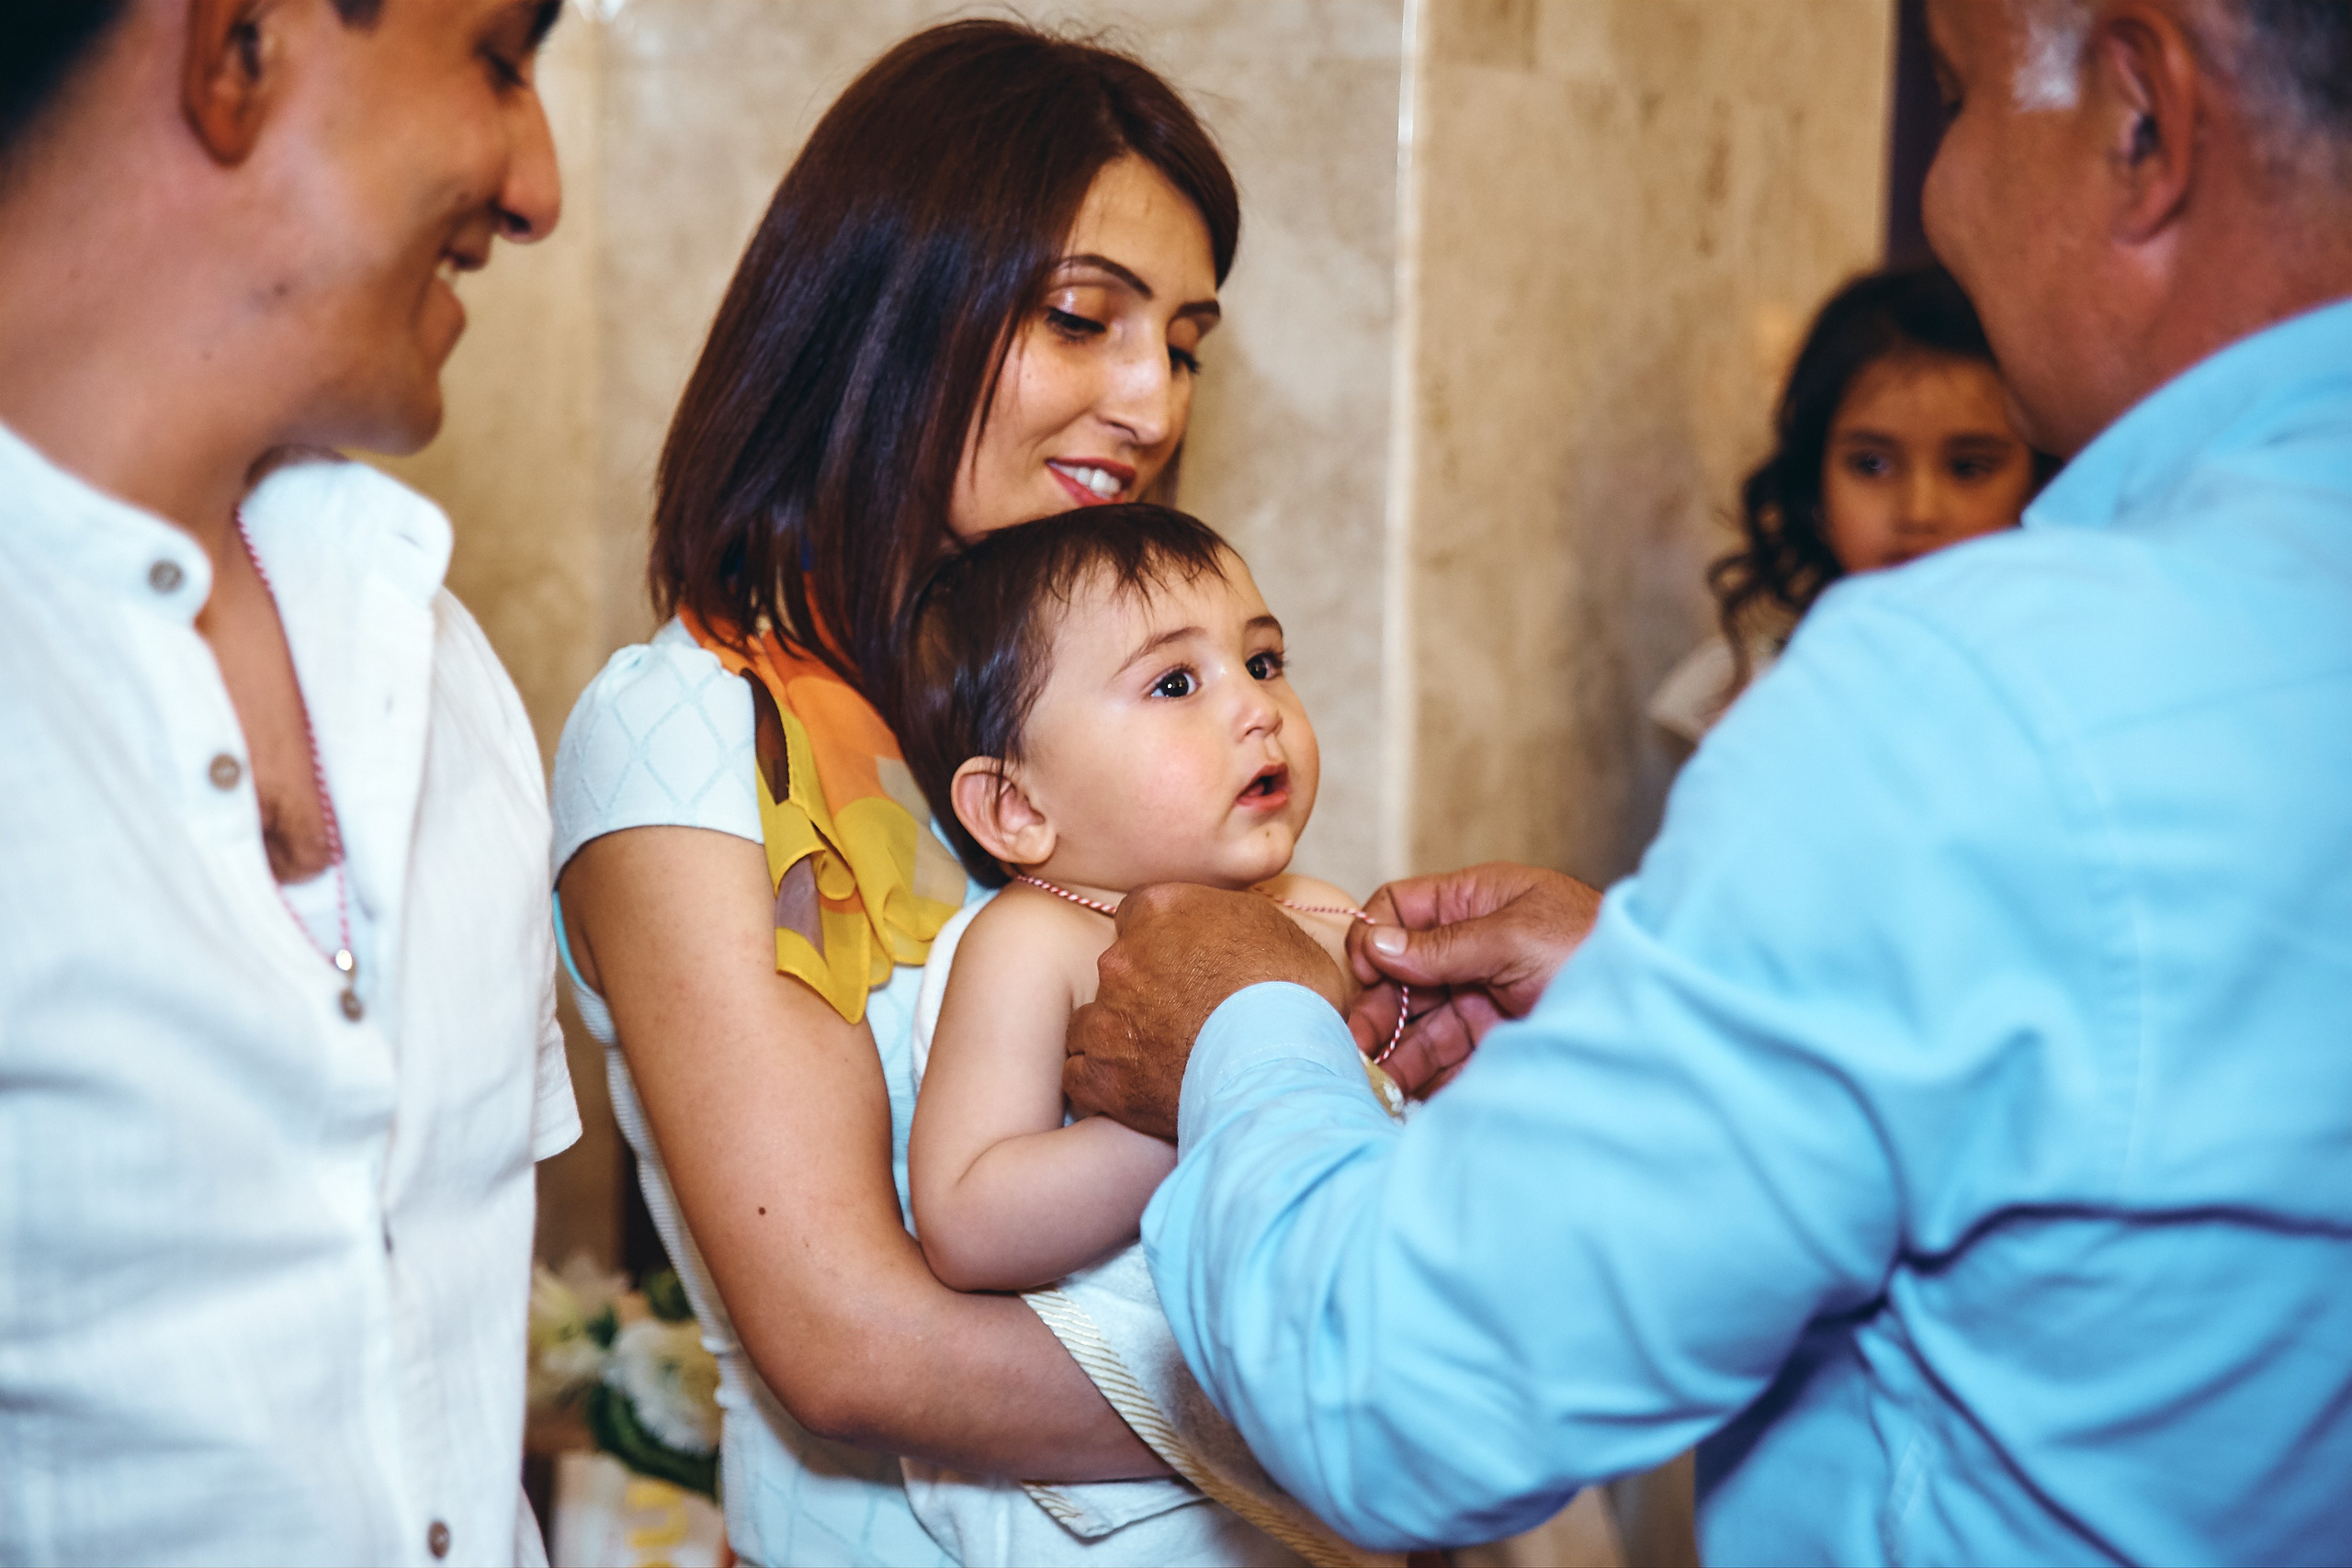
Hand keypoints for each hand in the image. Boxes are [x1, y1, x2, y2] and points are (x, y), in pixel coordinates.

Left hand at [1064, 883, 1346, 1141]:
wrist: (1285, 1062)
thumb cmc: (1297, 994)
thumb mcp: (1276, 928)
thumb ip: (1233, 921)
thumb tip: (1237, 931)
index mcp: (1162, 910)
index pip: (1137, 915)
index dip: (1160, 944)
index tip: (1182, 966)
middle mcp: (1123, 958)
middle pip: (1115, 970)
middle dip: (1140, 992)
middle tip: (1180, 1018)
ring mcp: (1108, 1018)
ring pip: (1090, 1024)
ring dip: (1116, 1038)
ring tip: (1157, 1060)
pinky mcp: (1105, 1075)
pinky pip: (1078, 1076)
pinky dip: (1102, 1084)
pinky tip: (1135, 1091)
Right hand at [1345, 863, 1602, 1095]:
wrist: (1660, 1011)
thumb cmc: (1598, 950)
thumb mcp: (1517, 937)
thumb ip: (1445, 944)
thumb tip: (1376, 944)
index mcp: (1476, 903)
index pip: (1402, 911)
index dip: (1376, 939)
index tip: (1369, 976)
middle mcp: (1472, 950)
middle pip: (1402, 976)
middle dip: (1378, 1009)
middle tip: (1356, 1046)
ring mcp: (1482, 998)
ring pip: (1420, 1024)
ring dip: (1395, 1052)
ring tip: (1375, 1080)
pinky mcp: (1495, 1045)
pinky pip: (1446, 1061)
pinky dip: (1423, 1080)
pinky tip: (1404, 1096)